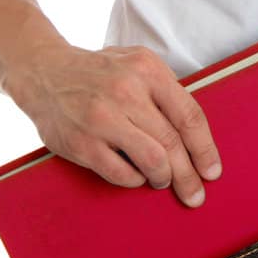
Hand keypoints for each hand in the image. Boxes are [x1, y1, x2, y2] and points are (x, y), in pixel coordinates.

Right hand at [6, 42, 222, 203]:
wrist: (45, 73)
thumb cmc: (99, 72)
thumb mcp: (136, 62)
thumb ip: (165, 90)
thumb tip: (196, 135)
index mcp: (147, 70)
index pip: (189, 116)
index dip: (205, 148)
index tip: (212, 170)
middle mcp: (126, 91)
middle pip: (172, 143)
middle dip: (189, 175)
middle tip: (195, 194)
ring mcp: (102, 118)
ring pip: (153, 161)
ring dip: (163, 178)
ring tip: (162, 181)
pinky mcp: (82, 142)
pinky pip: (121, 173)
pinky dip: (134, 180)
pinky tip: (135, 175)